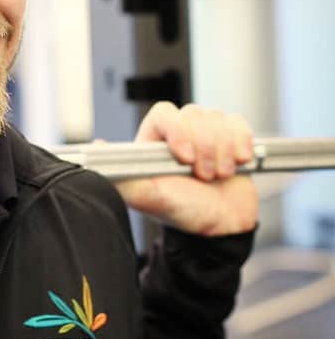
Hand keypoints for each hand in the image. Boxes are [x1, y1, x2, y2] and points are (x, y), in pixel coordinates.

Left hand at [115, 102, 258, 235]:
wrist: (218, 226)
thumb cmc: (180, 211)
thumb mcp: (148, 197)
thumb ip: (122, 175)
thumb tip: (96, 148)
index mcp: (155, 139)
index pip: (164, 113)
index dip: (178, 130)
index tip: (185, 158)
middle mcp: (180, 131)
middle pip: (195, 115)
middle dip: (204, 148)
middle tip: (202, 176)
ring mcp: (207, 132)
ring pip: (217, 119)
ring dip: (223, 152)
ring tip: (217, 175)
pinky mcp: (231, 136)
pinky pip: (239, 124)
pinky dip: (242, 143)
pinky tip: (238, 162)